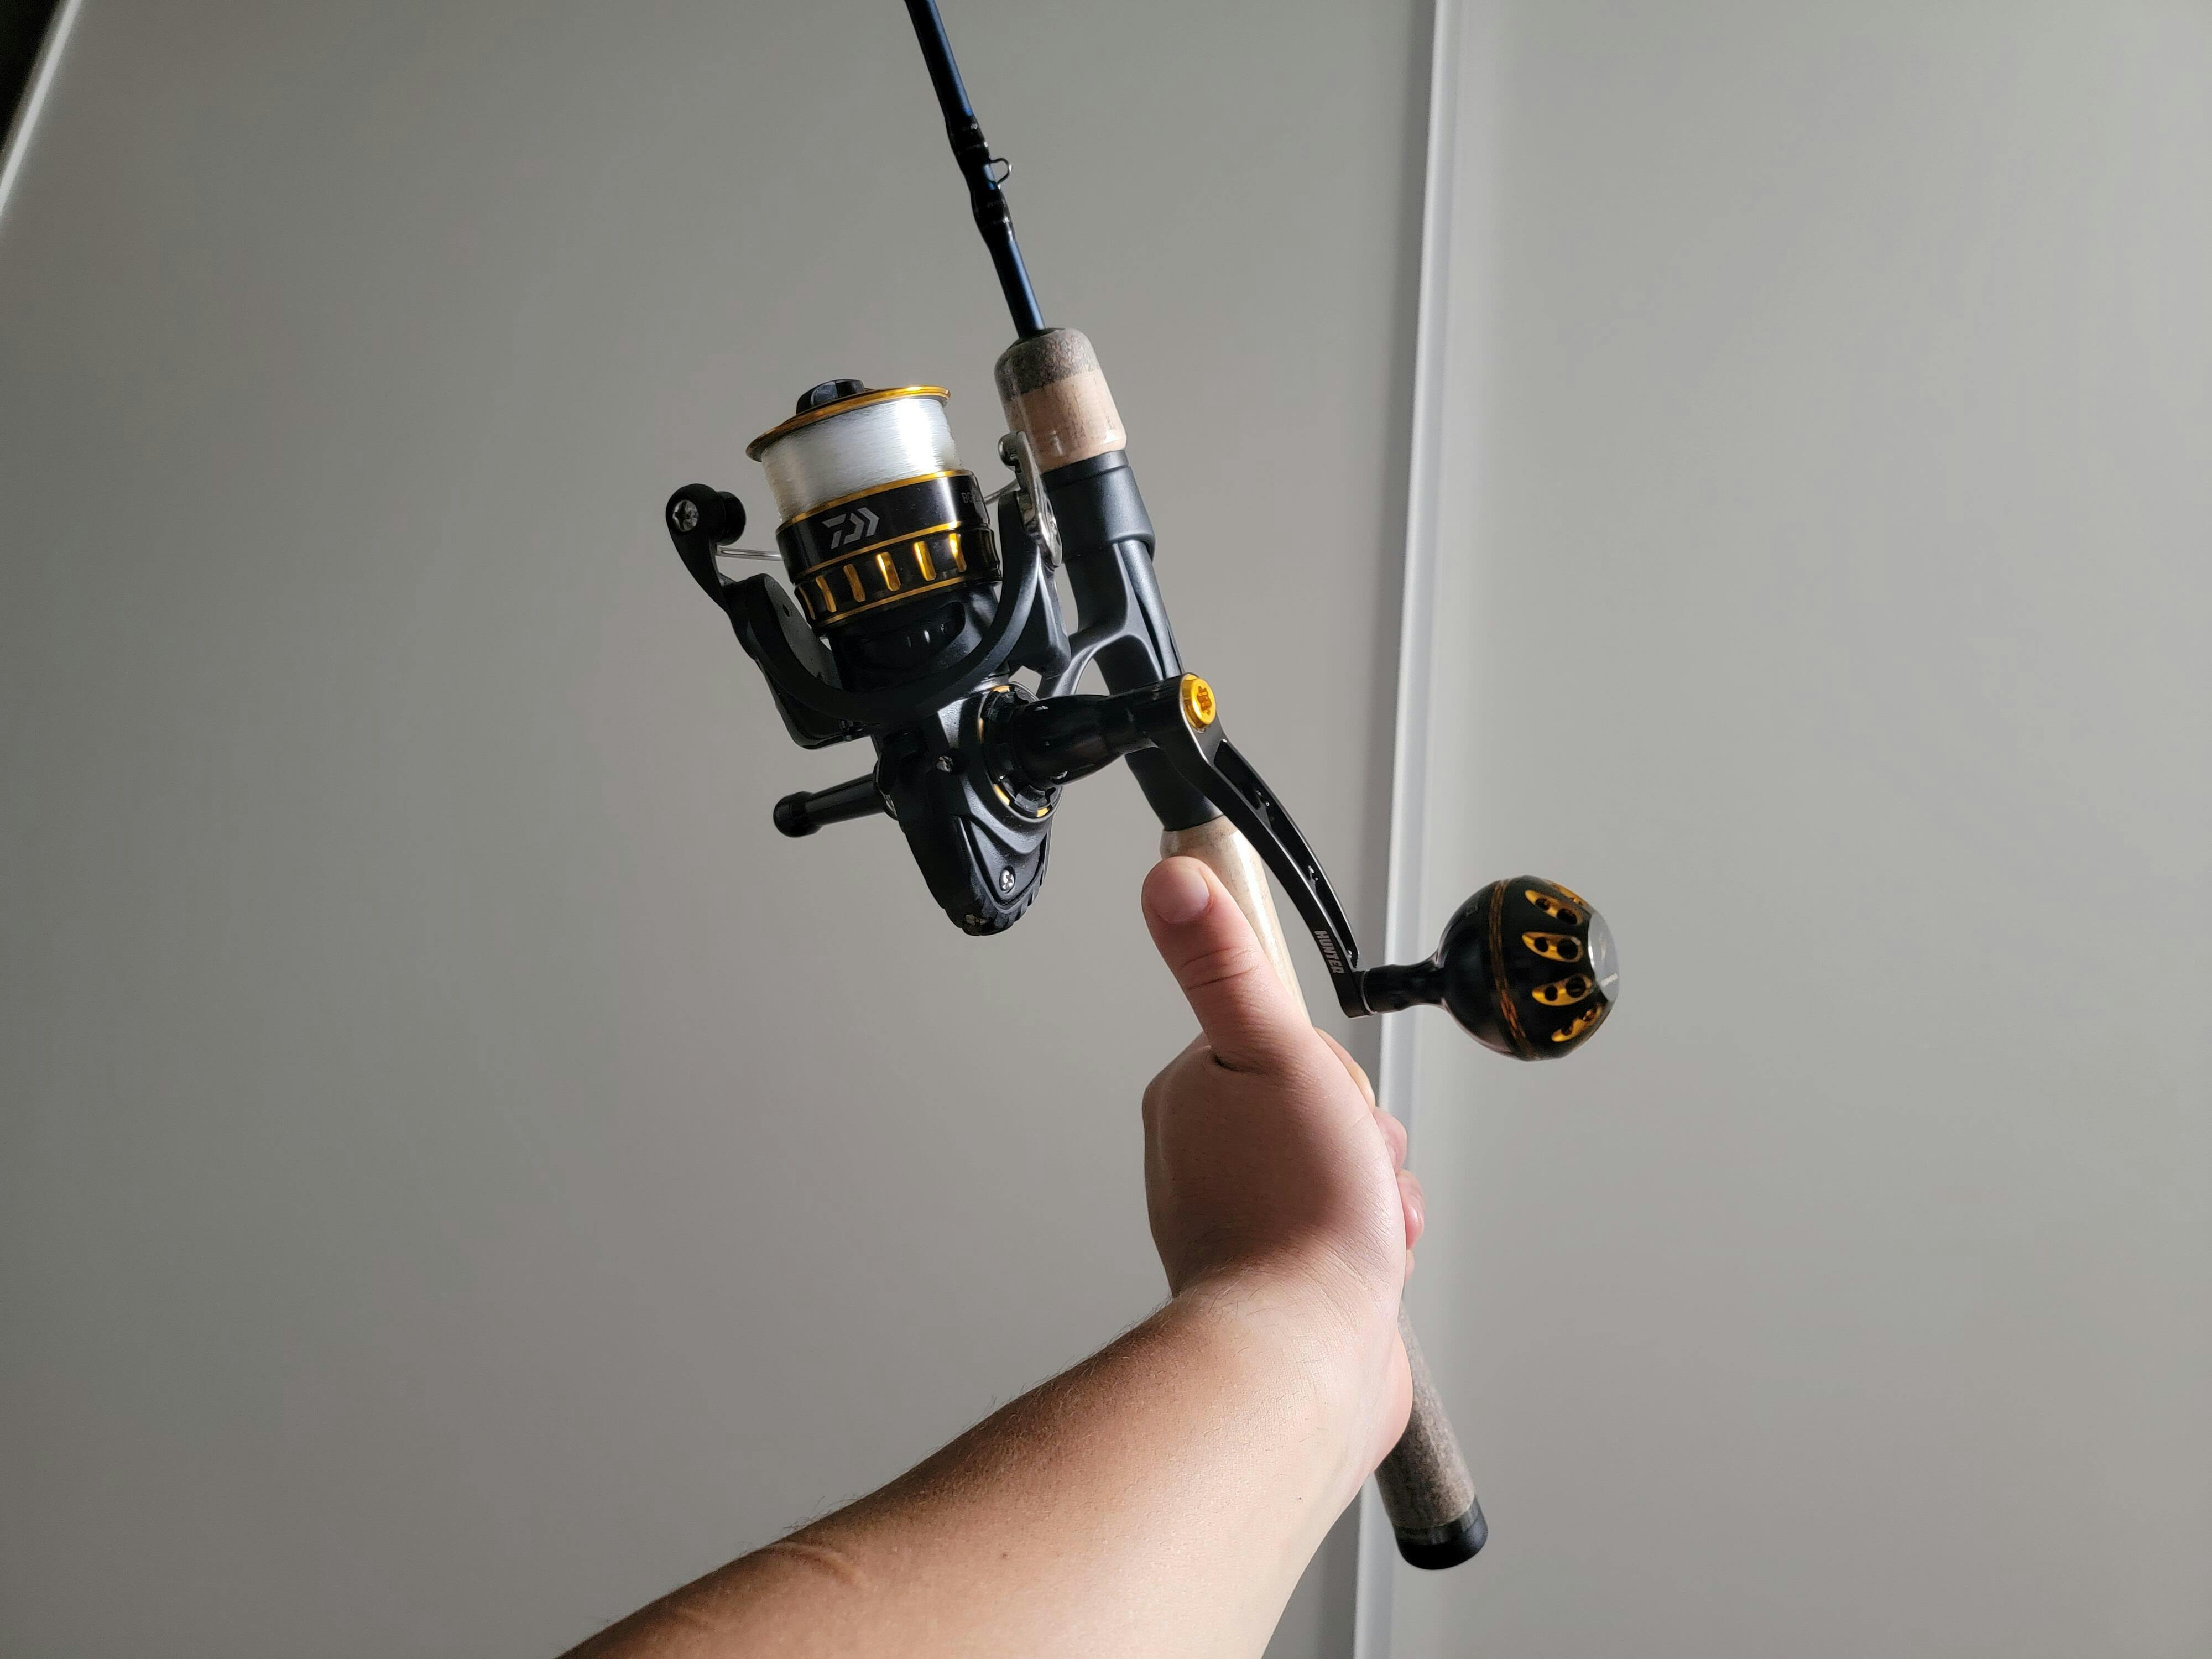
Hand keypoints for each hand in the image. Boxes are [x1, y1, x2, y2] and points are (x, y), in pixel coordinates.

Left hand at [1138, 855, 1424, 1474]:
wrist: (1306, 1358)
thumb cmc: (1295, 1211)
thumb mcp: (1274, 1050)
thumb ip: (1225, 961)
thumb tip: (1170, 875)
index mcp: (1193, 1098)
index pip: (1286, 1045)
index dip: (1331, 1070)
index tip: (1328, 1103)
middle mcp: (1207, 1157)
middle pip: (1323, 1109)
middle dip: (1365, 1139)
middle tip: (1350, 1170)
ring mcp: (1243, 1222)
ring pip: (1346, 1172)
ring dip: (1381, 1195)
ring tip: (1366, 1227)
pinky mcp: (1280, 1277)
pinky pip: (1352, 1235)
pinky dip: (1378, 1247)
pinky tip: (1373, 1265)